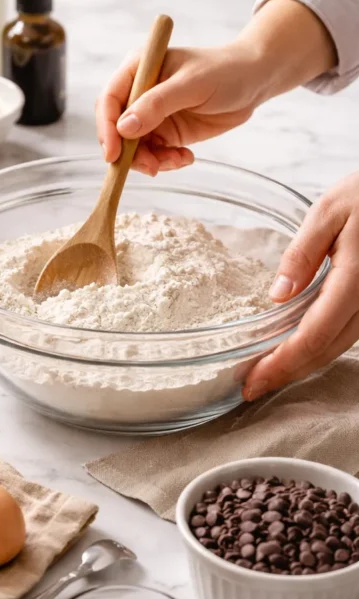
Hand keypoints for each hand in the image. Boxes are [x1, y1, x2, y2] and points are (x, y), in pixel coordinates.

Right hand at [96, 43, 261, 172]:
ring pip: (133, 147)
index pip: (109, 100)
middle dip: (129, 152)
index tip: (114, 153)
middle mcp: (139, 93)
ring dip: (150, 160)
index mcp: (138, 69)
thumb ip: (157, 104)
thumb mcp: (191, 84)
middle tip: (151, 166)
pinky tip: (186, 157)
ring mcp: (151, 115)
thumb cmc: (224, 71)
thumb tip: (124, 128)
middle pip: (116, 129)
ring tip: (176, 161)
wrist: (253, 81)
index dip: (106, 128)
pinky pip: (154, 154)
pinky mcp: (166, 132)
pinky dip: (166, 162)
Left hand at [243, 173, 358, 399]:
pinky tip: (295, 349)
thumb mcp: (329, 211)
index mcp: (357, 279)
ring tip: (267, 374)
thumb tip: (277, 297)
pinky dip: (318, 347)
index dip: (281, 363)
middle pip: (325, 350)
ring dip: (302, 364)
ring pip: (337, 346)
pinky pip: (345, 333)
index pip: (314, 335)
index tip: (252, 380)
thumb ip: (302, 254)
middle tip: (251, 387)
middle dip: (286, 373)